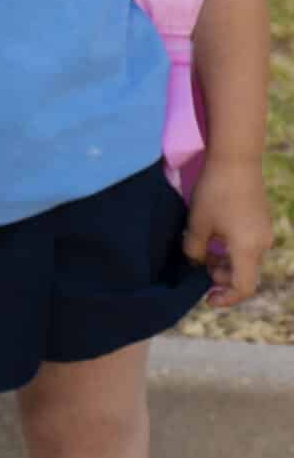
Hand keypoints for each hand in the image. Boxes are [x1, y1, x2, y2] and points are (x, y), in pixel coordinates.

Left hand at [184, 157, 272, 308]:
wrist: (236, 159)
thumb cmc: (214, 192)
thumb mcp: (198, 224)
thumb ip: (195, 250)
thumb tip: (195, 262)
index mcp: (248, 249)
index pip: (243, 287)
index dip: (226, 297)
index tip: (207, 298)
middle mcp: (262, 244)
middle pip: (243, 273)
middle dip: (220, 275)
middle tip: (197, 264)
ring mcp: (263, 231)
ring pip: (244, 258)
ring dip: (224, 260)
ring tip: (201, 248)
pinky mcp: (260, 220)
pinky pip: (247, 244)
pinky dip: (230, 248)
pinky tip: (212, 235)